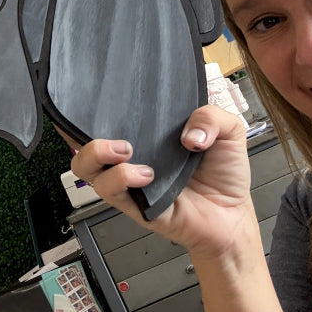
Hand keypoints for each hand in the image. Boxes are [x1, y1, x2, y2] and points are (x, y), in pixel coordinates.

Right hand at [71, 104, 253, 260]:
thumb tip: (188, 134)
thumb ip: (211, 116)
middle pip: (81, 141)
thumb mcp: (229, 131)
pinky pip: (109, 190)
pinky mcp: (131, 205)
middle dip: (79, 129)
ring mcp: (126, 181)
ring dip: (97, 153)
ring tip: (126, 150)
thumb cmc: (224, 174)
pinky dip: (122, 178)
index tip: (97, 96)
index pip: (108, 117)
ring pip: (85, 167)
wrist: (232, 215)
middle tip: (117, 131)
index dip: (92, 108)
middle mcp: (130, 156)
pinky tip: (146, 175)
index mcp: (145, 135)